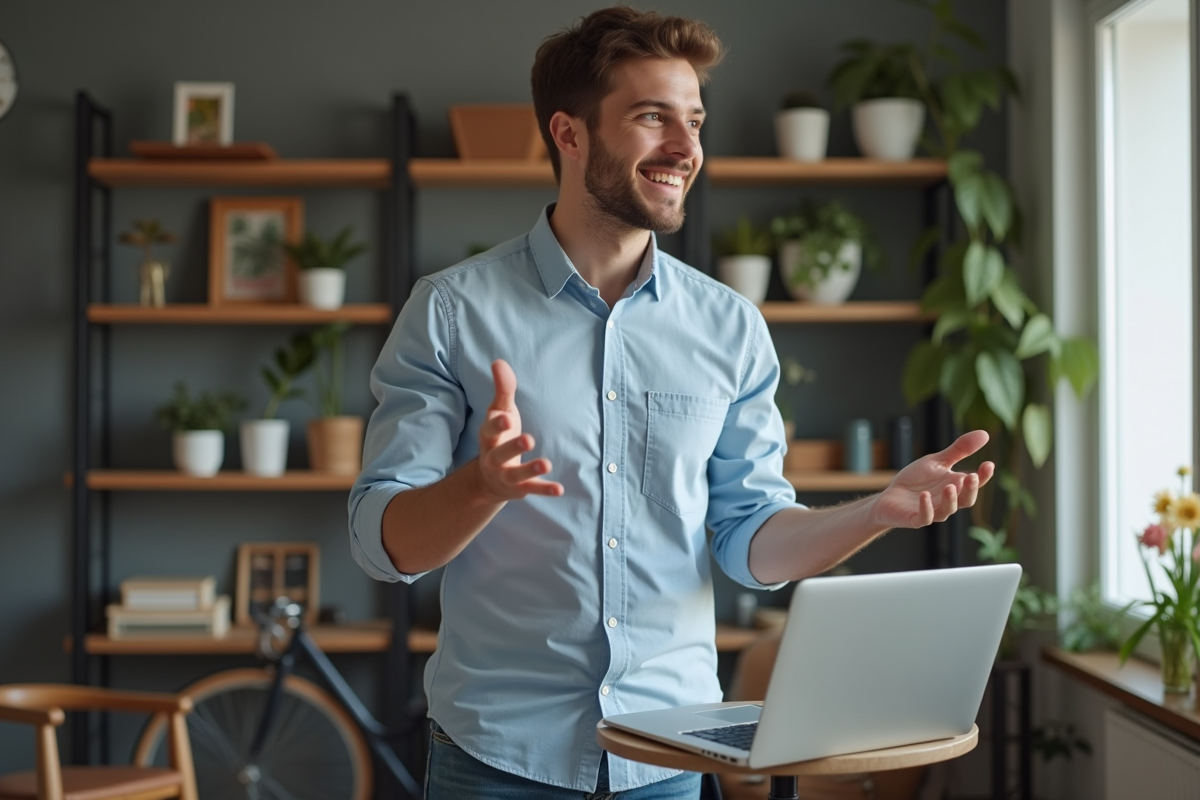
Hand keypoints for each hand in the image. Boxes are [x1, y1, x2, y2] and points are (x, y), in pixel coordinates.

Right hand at [475, 359, 563, 502]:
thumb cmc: (499, 436)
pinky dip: (544, 489)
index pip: (489, 429)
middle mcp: (494, 457)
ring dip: (530, 469)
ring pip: (515, 474)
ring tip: (546, 463)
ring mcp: (506, 474)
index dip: (497, 423)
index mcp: (489, 436)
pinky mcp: (520, 488)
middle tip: (528, 439)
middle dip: (512, 446)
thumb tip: (498, 361)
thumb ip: (502, 389)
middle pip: (500, 453)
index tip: (507, 416)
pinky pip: (531, 489)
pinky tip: (560, 489)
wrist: (488, 479)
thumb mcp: (500, 412)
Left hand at [870, 430, 993, 529]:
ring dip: (950, 500)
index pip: (974, 483)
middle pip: (966, 500)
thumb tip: (985, 434)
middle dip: (970, 490)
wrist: (890, 496)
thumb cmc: (916, 480)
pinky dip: (925, 508)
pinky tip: (925, 495)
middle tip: (971, 476)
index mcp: (955, 487)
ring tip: (950, 486)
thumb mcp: (937, 461)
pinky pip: (924, 517)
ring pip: (947, 510)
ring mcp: (932, 511)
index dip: (983, 476)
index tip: (989, 464)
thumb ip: (959, 450)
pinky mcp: (915, 519)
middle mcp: (947, 501)